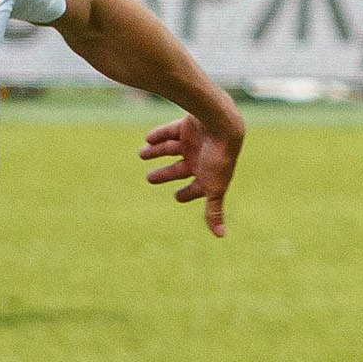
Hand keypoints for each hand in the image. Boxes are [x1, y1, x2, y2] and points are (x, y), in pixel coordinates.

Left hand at [138, 110, 242, 236]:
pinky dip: (158, 135)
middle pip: (179, 169)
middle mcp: (200, 158)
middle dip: (165, 174)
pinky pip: (170, 131)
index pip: (196, 188)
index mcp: (207, 173)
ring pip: (171, 149)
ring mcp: (194, 141)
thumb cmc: (218, 158)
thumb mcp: (213, 187)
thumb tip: (221, 237)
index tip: (177, 197)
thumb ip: (213, 210)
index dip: (187, 194)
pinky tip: (148, 139)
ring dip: (155, 151)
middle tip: (149, 178)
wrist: (220, 124)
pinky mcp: (187, 125)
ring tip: (141, 154)